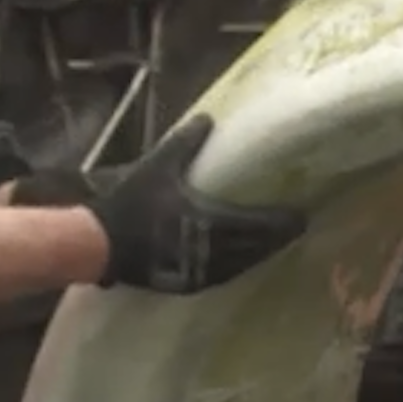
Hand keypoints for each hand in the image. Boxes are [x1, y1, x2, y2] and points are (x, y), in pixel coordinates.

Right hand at [84, 115, 308, 293]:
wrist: (99, 243)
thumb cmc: (132, 203)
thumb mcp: (159, 166)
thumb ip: (187, 142)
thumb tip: (208, 118)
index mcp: (210, 223)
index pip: (258, 225)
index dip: (283, 223)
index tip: (302, 216)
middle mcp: (212, 252)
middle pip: (256, 249)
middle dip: (277, 239)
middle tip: (295, 228)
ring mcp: (200, 272)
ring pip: (242, 265)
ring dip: (260, 254)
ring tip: (274, 243)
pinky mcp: (187, 283)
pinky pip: (223, 276)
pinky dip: (239, 266)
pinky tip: (242, 259)